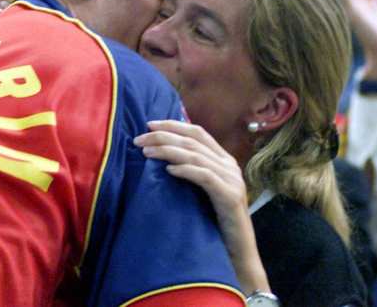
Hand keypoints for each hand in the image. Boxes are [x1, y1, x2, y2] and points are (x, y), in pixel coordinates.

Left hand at [133, 120, 269, 293]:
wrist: (237, 251)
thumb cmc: (214, 221)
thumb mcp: (201, 191)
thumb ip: (190, 171)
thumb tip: (160, 155)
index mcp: (224, 160)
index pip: (198, 132)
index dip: (173, 125)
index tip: (149, 124)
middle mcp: (230, 165)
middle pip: (193, 141)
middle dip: (164, 137)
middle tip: (139, 139)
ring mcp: (232, 180)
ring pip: (196, 156)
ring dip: (168, 151)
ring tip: (147, 152)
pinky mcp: (230, 197)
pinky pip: (205, 177)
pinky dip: (186, 170)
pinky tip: (169, 170)